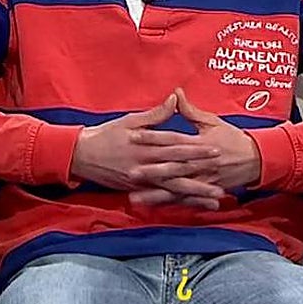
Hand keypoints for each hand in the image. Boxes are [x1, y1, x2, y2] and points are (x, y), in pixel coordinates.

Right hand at [69, 93, 225, 207]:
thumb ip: (155, 114)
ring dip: (195, 192)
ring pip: (172, 187)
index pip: (174, 144)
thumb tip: (174, 98)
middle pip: (177, 167)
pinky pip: (161, 197)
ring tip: (215, 197)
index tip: (214, 148)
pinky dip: (178, 202)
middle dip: (201, 171)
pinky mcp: (136, 189)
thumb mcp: (129, 120)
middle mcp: (144, 162)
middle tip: (222, 174)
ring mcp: (141, 178)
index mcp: (144, 142)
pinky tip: (193, 205)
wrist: (80, 155)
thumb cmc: (106, 135)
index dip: (195, 147)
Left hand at [127, 88, 261, 207]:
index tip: (133, 136)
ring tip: (136, 197)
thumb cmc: (232, 138)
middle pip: (172, 167)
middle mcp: (200, 163)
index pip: (172, 139)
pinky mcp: (206, 191)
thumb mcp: (212, 121)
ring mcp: (203, 179)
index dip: (152, 137)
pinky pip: (187, 200)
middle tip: (130, 172)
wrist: (257, 159)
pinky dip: (171, 205)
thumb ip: (190, 110)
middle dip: (151, 171)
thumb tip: (175, 93)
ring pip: (176, 188)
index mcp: (199, 143)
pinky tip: (155, 207)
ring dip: (156, 193)